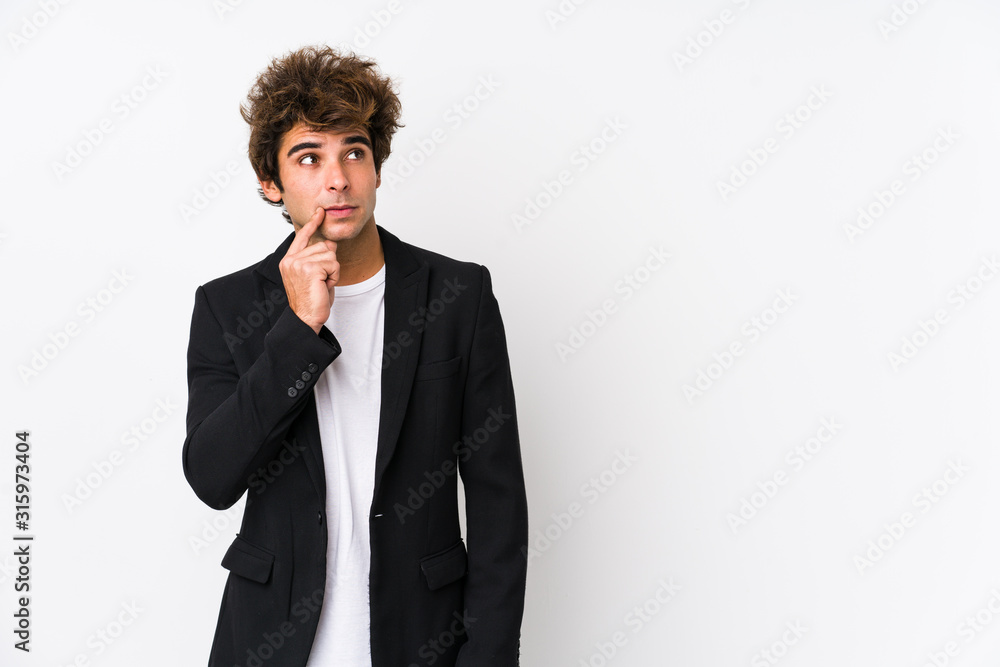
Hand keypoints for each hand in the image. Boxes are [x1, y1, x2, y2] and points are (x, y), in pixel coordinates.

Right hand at [278, 207, 337, 333]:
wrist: (306, 318)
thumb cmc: (311, 300)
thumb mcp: (315, 275)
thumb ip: (319, 258)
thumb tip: (330, 243)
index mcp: (289, 260)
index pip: (302, 237)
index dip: (312, 224)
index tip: (319, 213)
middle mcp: (291, 260)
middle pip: (323, 246)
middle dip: (329, 264)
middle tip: (321, 282)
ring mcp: (298, 263)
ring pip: (330, 254)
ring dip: (332, 271)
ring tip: (321, 285)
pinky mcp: (309, 269)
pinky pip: (333, 263)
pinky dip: (334, 276)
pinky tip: (324, 286)